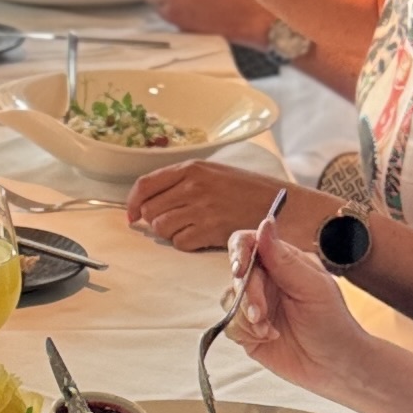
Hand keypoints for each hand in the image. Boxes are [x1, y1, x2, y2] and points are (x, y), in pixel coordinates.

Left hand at [127, 155, 292, 252]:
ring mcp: (201, 208)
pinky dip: (187, 244)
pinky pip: (180, 243)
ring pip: (161, 228)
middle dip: (156, 220)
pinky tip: (203, 237)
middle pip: (150, 210)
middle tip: (174, 223)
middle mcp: (193, 186)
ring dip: (171, 233)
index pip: (145, 185)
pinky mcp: (210, 230)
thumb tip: (147, 201)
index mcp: (192, 168)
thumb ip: (182, 182)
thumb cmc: (248, 191)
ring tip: (192, 228)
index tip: (131, 216)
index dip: (132, 203)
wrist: (281, 206)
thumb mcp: (214, 173)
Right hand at [226, 221, 391, 401]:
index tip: (239, 270)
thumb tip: (264, 223)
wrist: (335, 366)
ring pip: (229, 300)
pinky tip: (269, 337)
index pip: (248, 243)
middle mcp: (266, 280)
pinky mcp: (248, 330)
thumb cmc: (333, 322)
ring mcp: (255, 305)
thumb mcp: (313, 288)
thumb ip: (284, 259)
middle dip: (247, 295)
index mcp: (283, 262)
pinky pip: (230, 324)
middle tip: (262, 314)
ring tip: (270, 330)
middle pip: (237, 274)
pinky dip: (245, 332)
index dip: (238, 253)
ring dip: (246, 316)